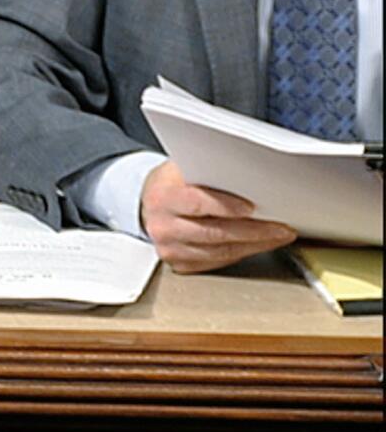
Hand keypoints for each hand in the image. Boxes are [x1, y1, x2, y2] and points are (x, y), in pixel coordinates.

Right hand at [139, 160, 294, 272]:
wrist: (152, 204)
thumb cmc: (174, 183)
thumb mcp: (184, 168)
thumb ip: (208, 170)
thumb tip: (250, 171)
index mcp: (162, 197)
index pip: (197, 202)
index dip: (226, 206)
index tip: (252, 208)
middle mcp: (162, 225)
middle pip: (214, 232)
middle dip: (254, 231)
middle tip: (280, 227)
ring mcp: (170, 247)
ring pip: (220, 251)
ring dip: (254, 245)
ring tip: (277, 236)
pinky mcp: (179, 263)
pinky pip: (217, 262)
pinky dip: (241, 254)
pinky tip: (256, 245)